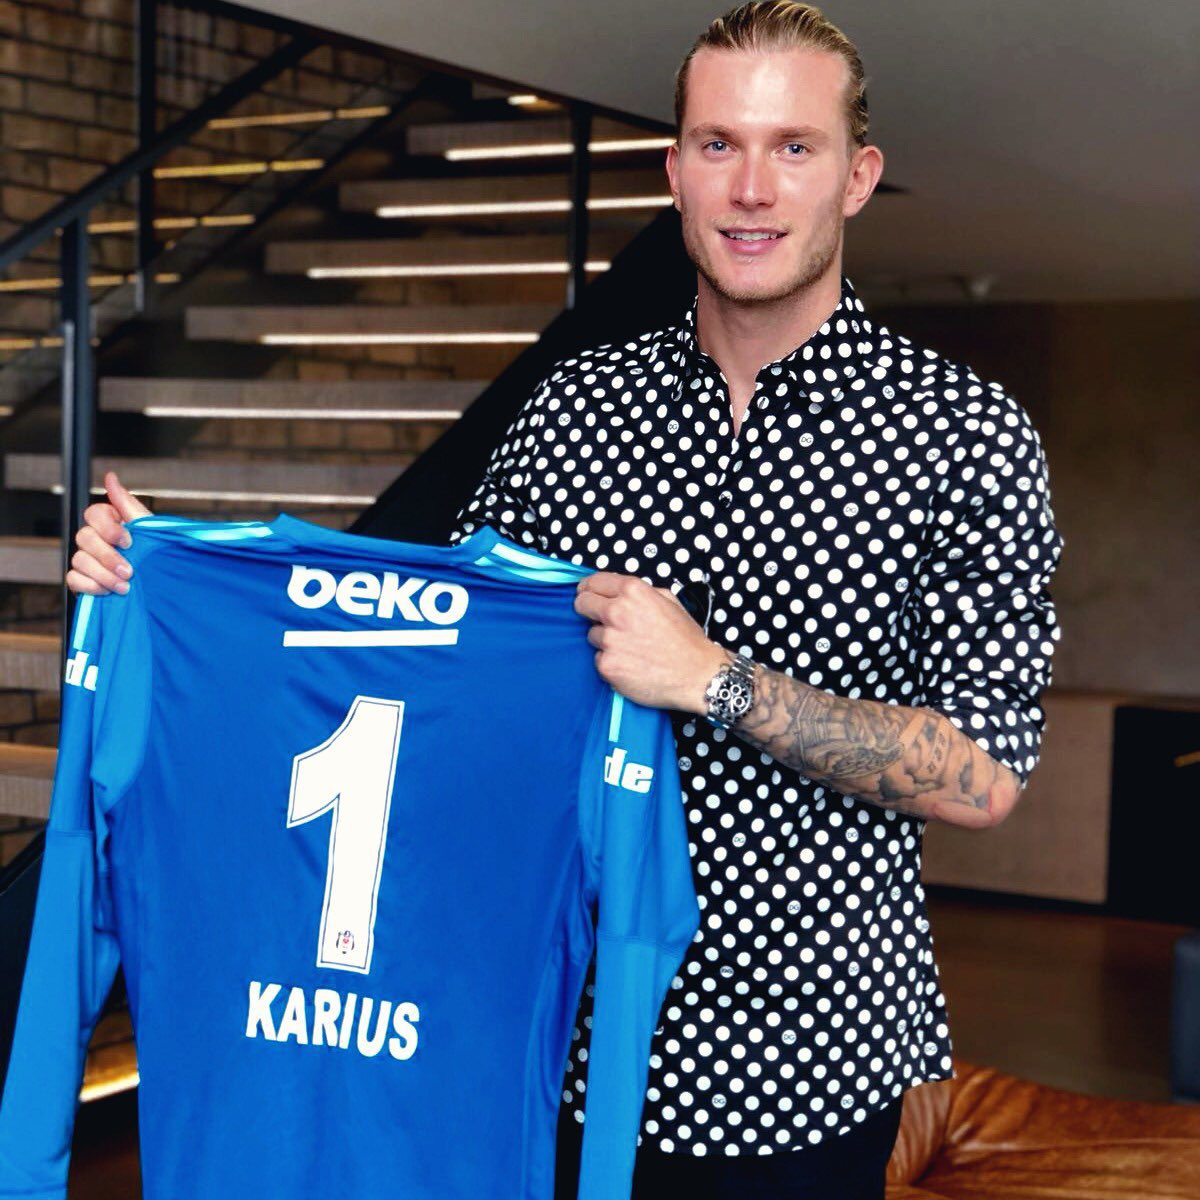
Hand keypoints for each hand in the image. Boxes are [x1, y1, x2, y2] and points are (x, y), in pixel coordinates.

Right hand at [65, 471, 151, 594]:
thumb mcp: (148, 527)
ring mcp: (87, 558)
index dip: (108, 528)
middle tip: (129, 571)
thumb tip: (110, 477)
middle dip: (108, 556)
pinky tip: (110, 592)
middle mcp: (95, 538)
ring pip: (79, 560)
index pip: (93, 513)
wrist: (162, 582)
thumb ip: (127, 503)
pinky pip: (74, 579)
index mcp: (110, 521)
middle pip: (84, 538)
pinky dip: (92, 586)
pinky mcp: (83, 579)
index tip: (129, 541)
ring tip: (125, 586)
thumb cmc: (155, 551)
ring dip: (104, 575)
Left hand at [573, 572, 727, 713]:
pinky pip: (599, 659)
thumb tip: (618, 592)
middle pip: (582, 604)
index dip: (588, 588)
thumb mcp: (669, 601)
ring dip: (605, 640)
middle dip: (589, 610)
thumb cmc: (686, 640)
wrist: (697, 675)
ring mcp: (610, 640)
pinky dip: (611, 662)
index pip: (593, 582)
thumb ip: (640, 593)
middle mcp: (617, 612)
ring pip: (592, 634)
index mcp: (633, 591)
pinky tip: (631, 664)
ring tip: (631, 648)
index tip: (587, 593)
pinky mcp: (607, 665)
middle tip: (602, 620)